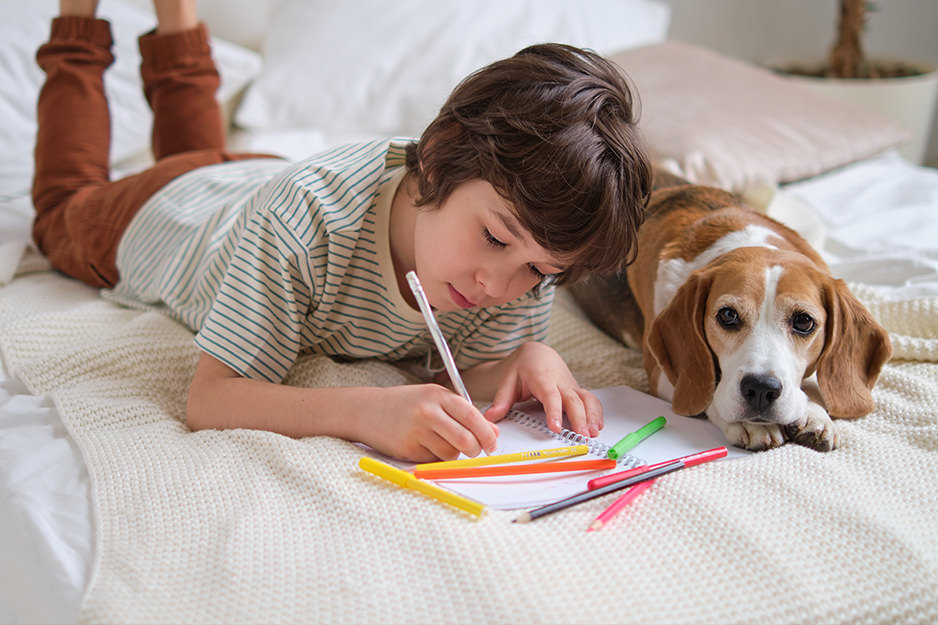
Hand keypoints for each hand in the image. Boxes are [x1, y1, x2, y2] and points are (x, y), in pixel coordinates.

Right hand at [355, 383, 498, 462]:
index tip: (492, 443)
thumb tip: (493, 433)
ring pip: (450, 453)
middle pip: (465, 439)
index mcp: (438, 395)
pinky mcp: (407, 448)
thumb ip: (462, 414)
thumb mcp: (433, 400)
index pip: (472, 416)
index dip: (487, 433)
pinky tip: (422, 446)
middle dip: (474, 450)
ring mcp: (416, 430)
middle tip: (474, 451)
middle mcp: (428, 411)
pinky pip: (433, 460)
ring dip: (452, 454)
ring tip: (438, 443)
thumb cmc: (404, 404)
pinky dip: (434, 458)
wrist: (366, 410)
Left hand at [481, 342, 602, 437]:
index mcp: (542, 378)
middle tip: (581, 436)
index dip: (554, 411)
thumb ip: (501, 400)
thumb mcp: (508, 381)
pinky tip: (598, 426)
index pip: (550, 395)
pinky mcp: (578, 392)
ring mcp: (571, 387)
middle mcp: (560, 382)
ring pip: (586, 399)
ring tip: (592, 434)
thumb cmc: (523, 368)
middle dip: (579, 418)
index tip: (556, 427)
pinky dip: (597, 413)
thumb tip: (490, 418)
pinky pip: (591, 401)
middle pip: (573, 400)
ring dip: (592, 416)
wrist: (538, 354)